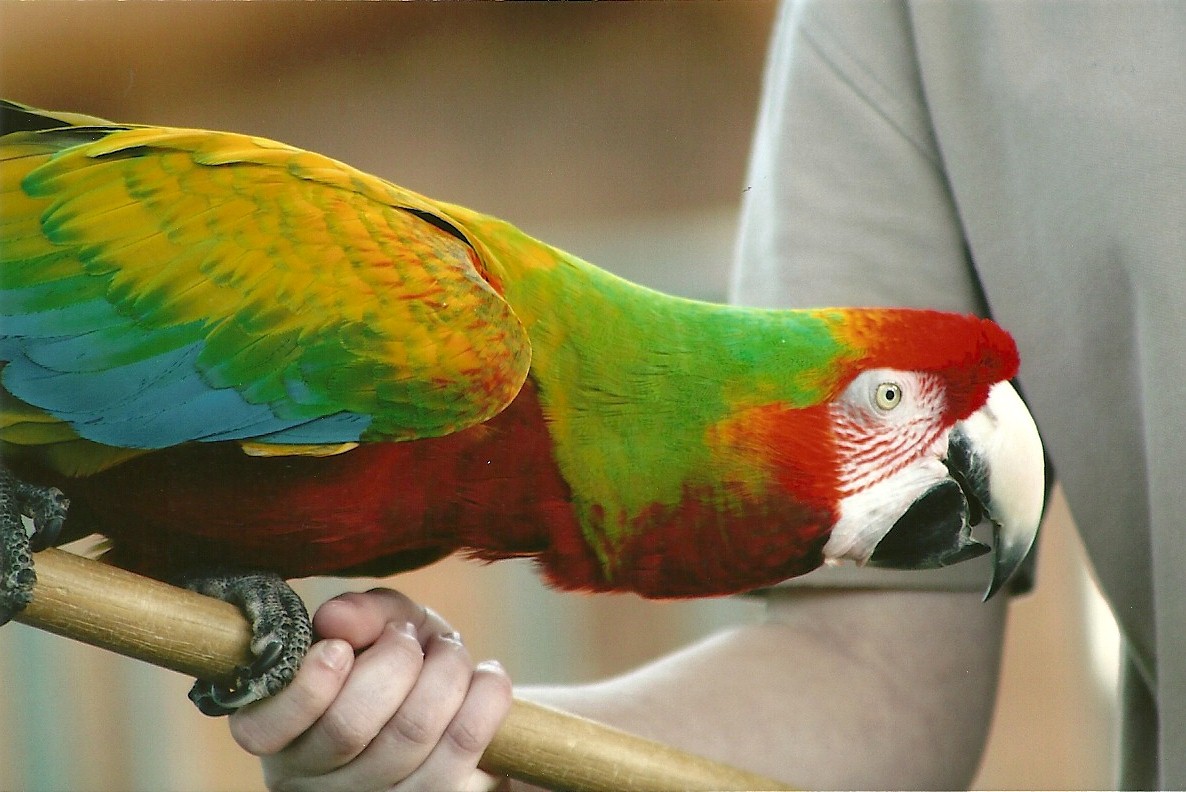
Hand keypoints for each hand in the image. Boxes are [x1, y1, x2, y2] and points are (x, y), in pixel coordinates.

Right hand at [229, 588, 512, 791]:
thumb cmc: (399, 663)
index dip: (307, 684)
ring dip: (446, 669)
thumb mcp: (376, 629)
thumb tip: (334, 618)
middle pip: (349, 724)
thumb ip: (358, 615)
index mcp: (282, 737)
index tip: (339, 648)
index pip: (266, 728)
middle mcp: (319, 783)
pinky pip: (467, 742)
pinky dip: (486, 693)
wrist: (459, 709)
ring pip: (413, 730)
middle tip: (409, 637)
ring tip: (451, 651)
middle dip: (395, 659)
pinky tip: (485, 679)